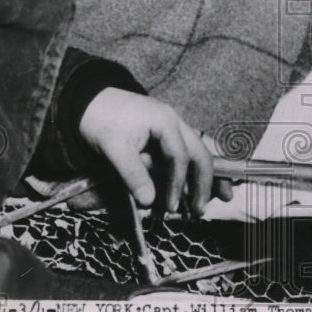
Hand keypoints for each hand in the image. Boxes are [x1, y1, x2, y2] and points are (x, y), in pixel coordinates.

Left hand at [78, 88, 231, 214]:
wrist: (88, 101)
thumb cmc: (101, 121)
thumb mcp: (114, 148)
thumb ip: (133, 174)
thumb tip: (149, 202)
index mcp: (166, 121)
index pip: (180, 157)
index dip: (178, 184)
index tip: (172, 207)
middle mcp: (177, 123)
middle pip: (201, 153)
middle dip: (206, 182)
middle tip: (202, 210)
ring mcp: (174, 128)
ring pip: (201, 152)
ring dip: (210, 175)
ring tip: (223, 196)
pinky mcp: (167, 136)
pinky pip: (189, 153)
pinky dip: (197, 169)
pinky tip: (206, 182)